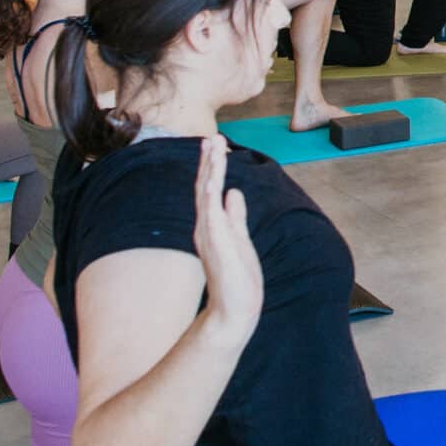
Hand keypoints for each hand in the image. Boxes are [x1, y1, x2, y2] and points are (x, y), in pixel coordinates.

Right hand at [191, 136, 263, 345]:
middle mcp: (206, 226)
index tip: (215, 144)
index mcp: (212, 225)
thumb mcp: (240, 238)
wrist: (235, 308)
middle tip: (212, 136)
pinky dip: (211, 192)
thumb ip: (235, 216)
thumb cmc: (238, 278)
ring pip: (206, 193)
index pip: (210, 190)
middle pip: (205, 186)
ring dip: (210, 168)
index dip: (212, 167)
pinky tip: (214, 175)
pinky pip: (210, 211)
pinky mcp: (214, 241)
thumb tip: (235, 193)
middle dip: (209, 161)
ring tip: (212, 145)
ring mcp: (208, 233)